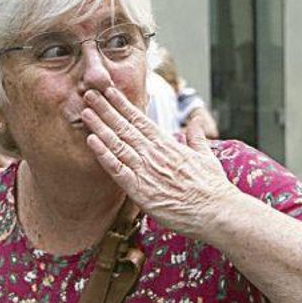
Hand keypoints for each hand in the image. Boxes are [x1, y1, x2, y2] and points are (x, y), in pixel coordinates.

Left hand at [81, 87, 236, 238]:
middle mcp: (154, 153)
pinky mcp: (140, 190)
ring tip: (85, 111)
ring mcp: (145, 170)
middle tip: (88, 92)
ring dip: (100, 126)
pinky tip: (91, 141)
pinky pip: (117, 170)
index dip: (122, 104)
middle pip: (124, 126)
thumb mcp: (206, 157)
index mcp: (168, 144)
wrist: (216, 211)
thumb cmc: (213, 188)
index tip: (109, 91)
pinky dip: (103, 154)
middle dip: (105, 109)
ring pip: (117, 143)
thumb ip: (196, 138)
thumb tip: (194, 122)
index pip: (140, 119)